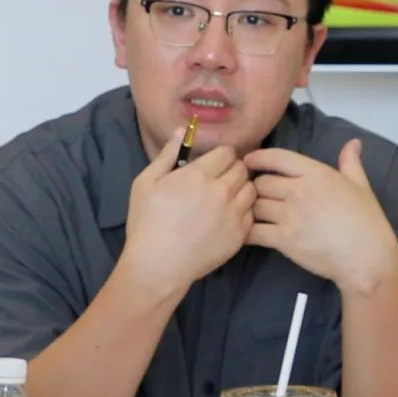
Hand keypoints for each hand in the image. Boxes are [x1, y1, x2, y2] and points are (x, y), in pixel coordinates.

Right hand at [122, 129, 255, 297]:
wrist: (157, 265)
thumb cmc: (147, 223)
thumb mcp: (146, 183)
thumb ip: (167, 154)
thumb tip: (181, 130)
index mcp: (198, 175)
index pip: (227, 153)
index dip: (220, 157)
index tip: (212, 165)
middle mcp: (221, 192)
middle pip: (242, 169)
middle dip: (232, 170)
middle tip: (220, 180)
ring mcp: (233, 215)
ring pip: (251, 190)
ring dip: (241, 189)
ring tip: (226, 198)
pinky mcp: (239, 235)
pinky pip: (251, 214)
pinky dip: (243, 212)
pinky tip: (227, 217)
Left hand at [243, 139, 397, 291]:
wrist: (367, 258)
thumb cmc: (367, 222)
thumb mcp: (361, 186)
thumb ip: (351, 162)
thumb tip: (353, 143)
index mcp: (317, 174)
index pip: (278, 158)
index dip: (259, 158)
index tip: (248, 161)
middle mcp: (300, 191)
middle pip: (261, 182)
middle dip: (257, 188)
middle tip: (258, 195)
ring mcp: (290, 215)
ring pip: (255, 205)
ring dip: (253, 210)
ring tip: (255, 215)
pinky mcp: (284, 240)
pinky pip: (254, 231)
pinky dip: (248, 231)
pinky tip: (249, 234)